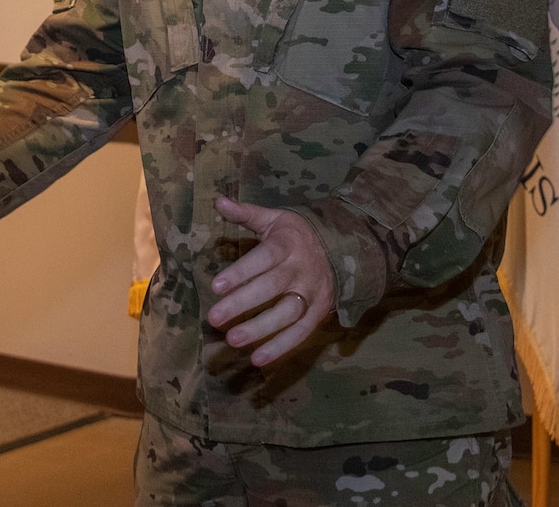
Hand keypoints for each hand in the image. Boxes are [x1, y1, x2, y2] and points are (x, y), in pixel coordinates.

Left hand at [208, 196, 334, 365]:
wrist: (344, 247)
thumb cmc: (297, 234)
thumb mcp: (275, 218)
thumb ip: (246, 214)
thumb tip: (219, 200)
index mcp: (287, 244)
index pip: (263, 259)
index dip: (241, 272)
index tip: (216, 286)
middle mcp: (301, 270)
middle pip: (270, 288)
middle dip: (242, 304)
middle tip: (214, 318)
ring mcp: (312, 293)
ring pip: (286, 314)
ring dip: (259, 329)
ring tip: (232, 339)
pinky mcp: (320, 313)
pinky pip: (301, 333)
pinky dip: (281, 348)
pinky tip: (258, 359)